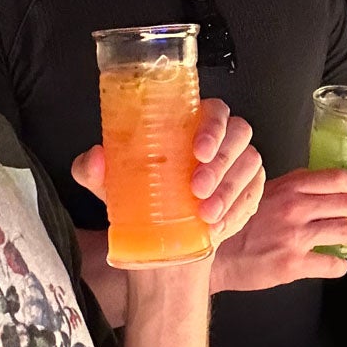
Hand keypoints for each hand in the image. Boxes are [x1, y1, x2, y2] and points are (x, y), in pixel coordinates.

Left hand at [71, 98, 263, 251]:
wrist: (159, 237)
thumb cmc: (141, 196)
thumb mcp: (111, 183)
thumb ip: (92, 169)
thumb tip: (96, 158)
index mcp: (191, 124)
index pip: (214, 110)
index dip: (213, 126)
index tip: (198, 149)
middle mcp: (220, 140)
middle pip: (238, 135)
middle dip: (221, 164)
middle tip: (197, 188)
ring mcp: (238, 165)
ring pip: (249, 165)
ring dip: (230, 190)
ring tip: (206, 213)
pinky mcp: (248, 191)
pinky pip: (253, 194)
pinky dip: (237, 211)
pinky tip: (218, 224)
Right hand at [211, 167, 346, 291]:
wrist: (213, 253)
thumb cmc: (236, 222)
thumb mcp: (263, 192)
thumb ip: (292, 186)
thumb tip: (321, 184)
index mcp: (291, 186)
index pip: (339, 178)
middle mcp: (296, 207)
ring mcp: (295, 236)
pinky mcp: (292, 264)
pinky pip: (332, 264)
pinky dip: (342, 266)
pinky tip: (339, 266)